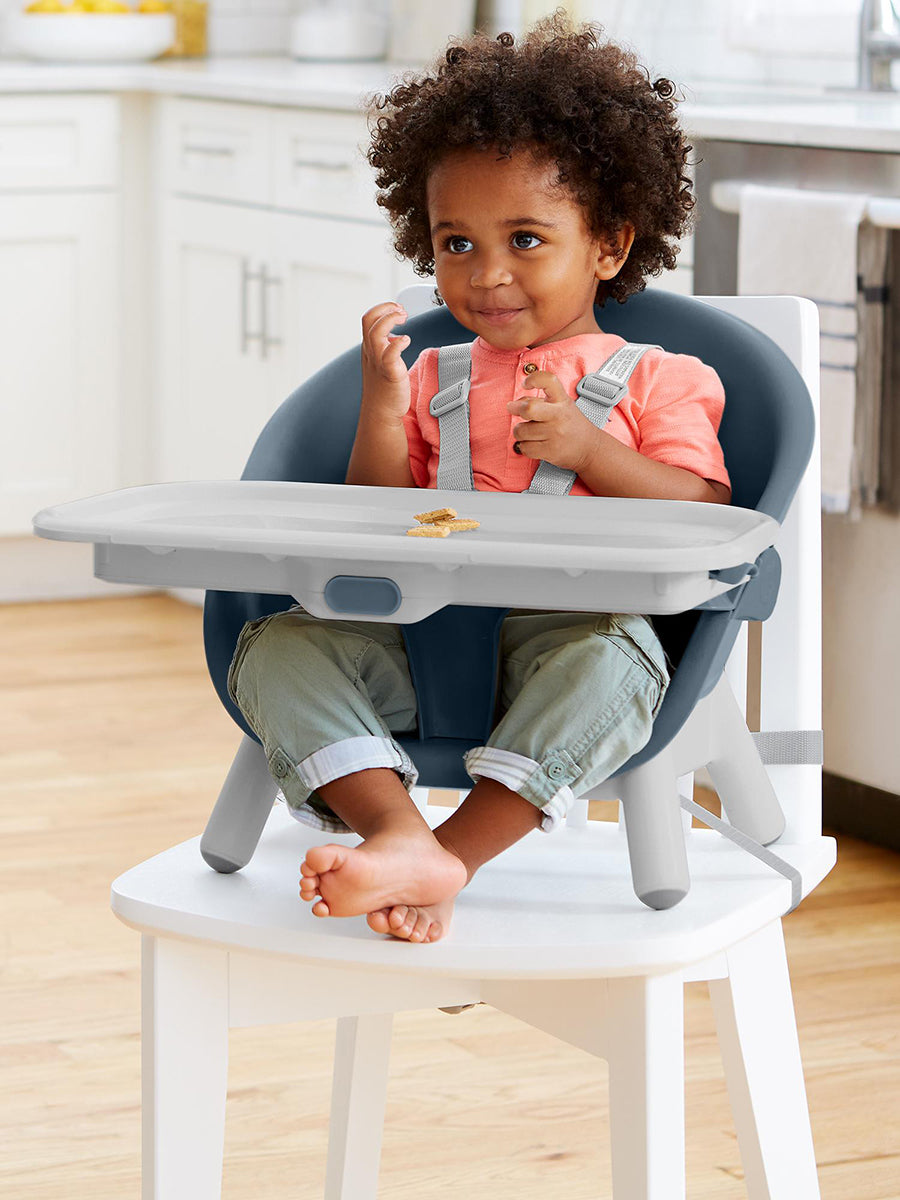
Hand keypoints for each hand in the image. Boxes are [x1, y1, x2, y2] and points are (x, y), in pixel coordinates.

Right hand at [360, 301, 411, 423]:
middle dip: (385, 309)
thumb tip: (396, 337)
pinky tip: (406, 340)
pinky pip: (389, 354)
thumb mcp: (382, 362)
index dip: (382, 309)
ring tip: (404, 319)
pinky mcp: (389, 374)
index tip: (398, 310)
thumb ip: (386, 348)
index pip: (368, 319)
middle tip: (402, 312)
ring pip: (376, 332)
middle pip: (368, 320)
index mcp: (369, 348)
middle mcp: (371, 352)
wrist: (381, 413)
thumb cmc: (385, 389)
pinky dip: (398, 343)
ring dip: (390, 320)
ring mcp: (379, 362)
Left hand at [507, 370, 598, 473]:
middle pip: (528, 409)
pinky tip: (533, 443)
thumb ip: (538, 400)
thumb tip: (515, 403)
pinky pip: (524, 447)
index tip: (526, 384)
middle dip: (516, 408)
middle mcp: (559, 415)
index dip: (533, 379)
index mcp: (562, 400)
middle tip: (513, 409)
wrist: (589, 448)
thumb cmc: (571, 425)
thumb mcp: (560, 405)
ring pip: (520, 431)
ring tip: (529, 431)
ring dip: (520, 431)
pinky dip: (524, 446)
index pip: (548, 380)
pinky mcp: (550, 451)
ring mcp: (554, 434)